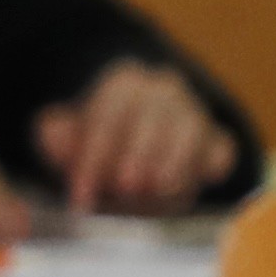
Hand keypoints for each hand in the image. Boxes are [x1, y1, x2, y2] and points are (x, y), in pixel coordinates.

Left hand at [36, 57, 238, 216]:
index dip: (93, 157)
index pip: (107, 114)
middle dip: (137, 155)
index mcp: (123, 82)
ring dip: (172, 163)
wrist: (129, 156)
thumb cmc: (93, 147)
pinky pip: (221, 150)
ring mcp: (195, 113)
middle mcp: (164, 90)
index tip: (81, 194)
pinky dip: (211, 164)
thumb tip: (53, 132)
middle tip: (123, 188)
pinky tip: (199, 181)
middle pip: (152, 118)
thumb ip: (55, 135)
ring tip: (153, 192)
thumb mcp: (64, 140)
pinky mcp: (218, 142)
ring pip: (191, 131)